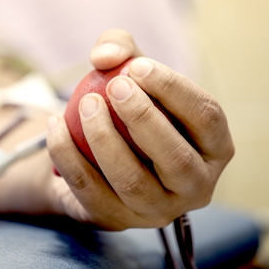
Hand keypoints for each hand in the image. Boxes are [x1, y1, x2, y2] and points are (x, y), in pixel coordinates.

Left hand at [46, 29, 234, 229]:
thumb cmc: (129, 106)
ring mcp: (157, 210)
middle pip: (176, 159)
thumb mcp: (132, 71)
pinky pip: (89, 191)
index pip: (207, 118)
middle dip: (143, 118)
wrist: (97, 154)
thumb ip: (121, 48)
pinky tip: (54, 124)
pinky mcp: (117, 221)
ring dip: (104, 139)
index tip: (137, 66)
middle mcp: (196, 186)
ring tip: (85, 103)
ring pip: (133, 182)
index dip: (174, 89)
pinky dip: (67, 156)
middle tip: (113, 86)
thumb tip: (105, 57)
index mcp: (215, 147)